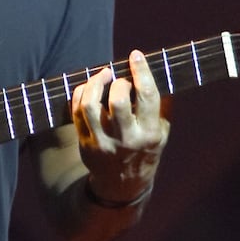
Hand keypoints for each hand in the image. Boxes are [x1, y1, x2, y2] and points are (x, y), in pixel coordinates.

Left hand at [71, 50, 169, 202]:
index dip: (141, 72)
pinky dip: (80, 94)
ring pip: (91, 106)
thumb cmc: (145, 150)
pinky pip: (77, 113)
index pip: (147, 97)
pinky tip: (88, 87)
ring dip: (94, 84)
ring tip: (101, 76)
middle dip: (118, 82)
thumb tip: (154, 73)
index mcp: (150, 134)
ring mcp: (104, 143)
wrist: (123, 185)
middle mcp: (127, 139)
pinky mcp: (86, 144)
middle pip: (118, 101)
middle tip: (119, 78)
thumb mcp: (162, 133)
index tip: (135, 55)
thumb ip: (162, 106)